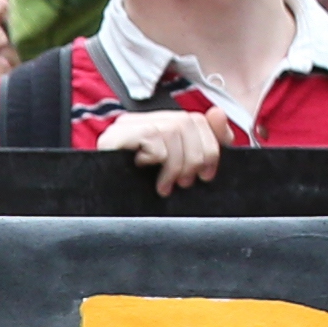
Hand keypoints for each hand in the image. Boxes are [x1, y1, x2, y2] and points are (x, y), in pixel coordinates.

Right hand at [95, 105, 230, 190]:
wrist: (111, 214)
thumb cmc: (143, 191)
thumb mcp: (183, 168)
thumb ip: (207, 142)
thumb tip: (217, 112)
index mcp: (156, 124)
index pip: (194, 119)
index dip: (210, 146)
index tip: (207, 174)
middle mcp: (139, 120)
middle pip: (186, 122)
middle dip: (194, 158)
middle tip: (185, 182)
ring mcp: (124, 126)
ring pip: (171, 130)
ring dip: (176, 164)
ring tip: (167, 185)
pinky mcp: (114, 136)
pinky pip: (151, 136)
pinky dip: (157, 158)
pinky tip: (146, 173)